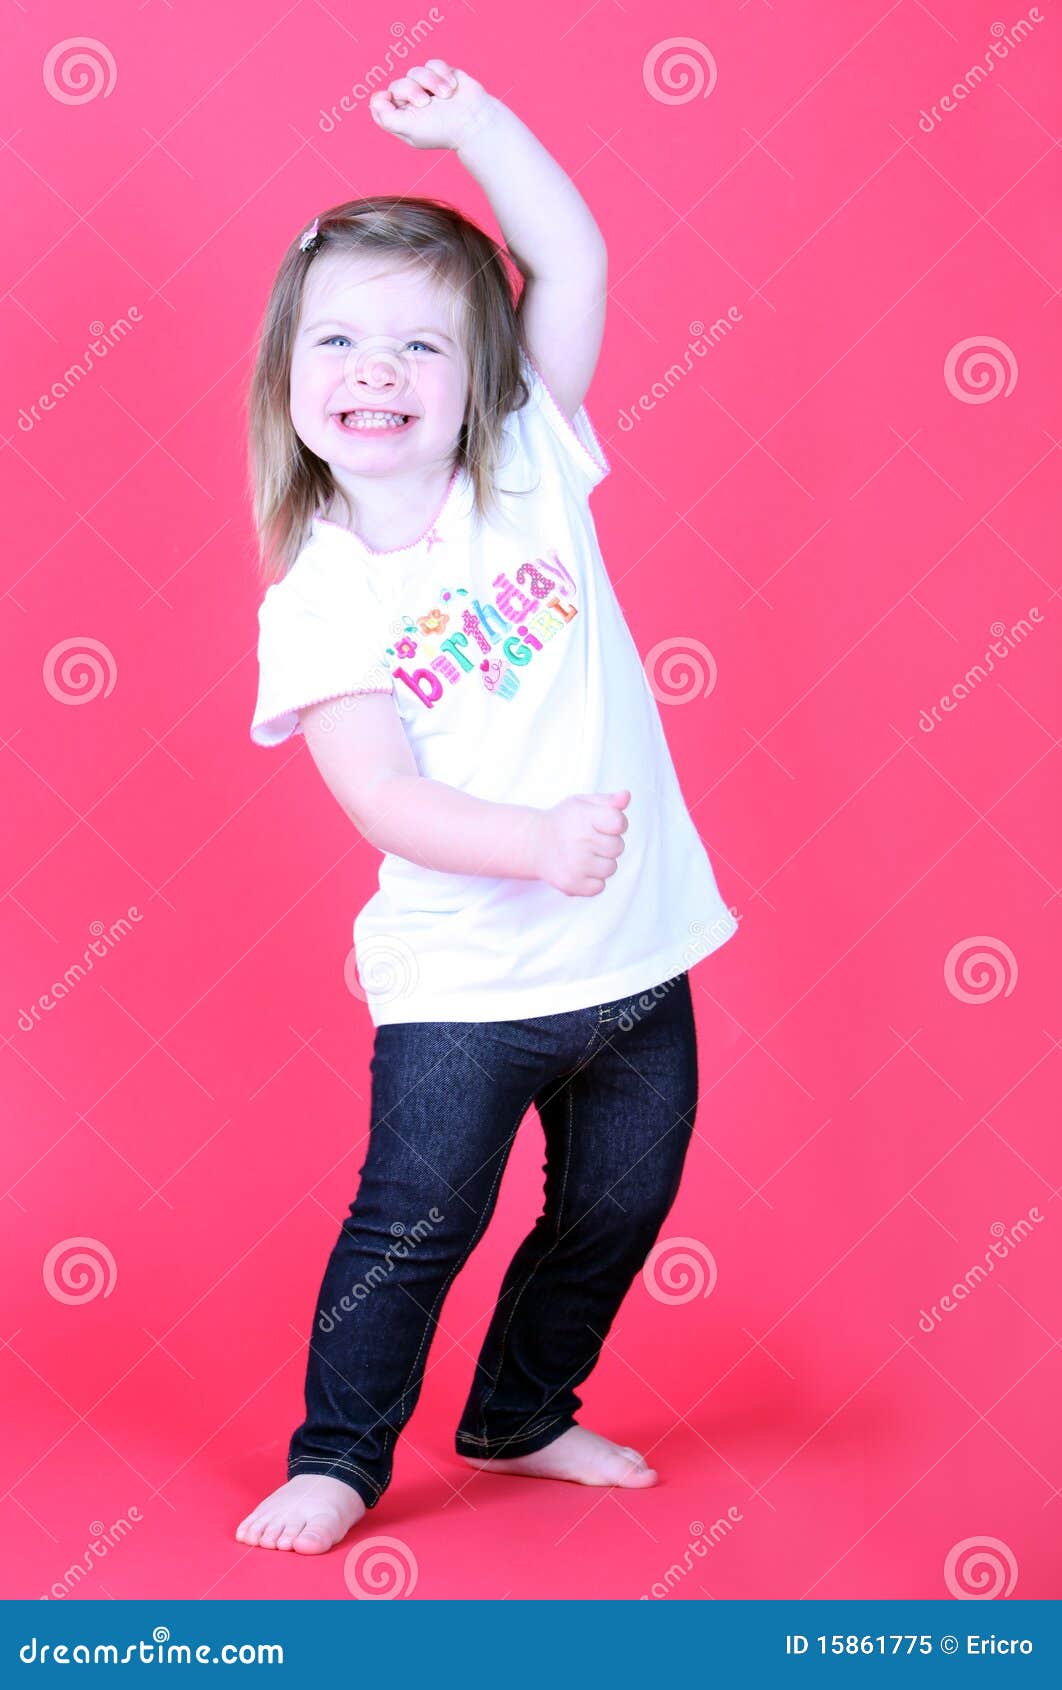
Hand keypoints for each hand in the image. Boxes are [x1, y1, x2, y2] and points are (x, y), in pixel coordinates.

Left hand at [368, 60, 494, 151]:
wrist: (475, 120)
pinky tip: (452, 87)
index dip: (381, 100)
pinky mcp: (443, 76)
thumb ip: (386, 117)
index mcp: (404, 121)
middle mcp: (414, 105)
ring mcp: (429, 90)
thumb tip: (376, 98)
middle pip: (397, 85)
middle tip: (425, 103)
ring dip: (431, 81)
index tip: (388, 98)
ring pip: (415, 71)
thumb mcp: (409, 129)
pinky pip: (432, 63)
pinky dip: (442, 73)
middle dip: (410, 90)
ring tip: (446, 95)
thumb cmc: (443, 129)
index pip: (381, 105)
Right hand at [534, 790, 629, 897]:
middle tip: (589, 840)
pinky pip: (599, 886)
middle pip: (618, 847)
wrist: (534, 843)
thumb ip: (608, 801)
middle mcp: (579, 840)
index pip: (619, 823)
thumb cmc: (565, 821)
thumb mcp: (583, 803)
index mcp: (584, 816)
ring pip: (611, 868)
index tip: (603, 824)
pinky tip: (579, 869)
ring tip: (584, 855)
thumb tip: (626, 796)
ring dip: (602, 863)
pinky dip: (592, 880)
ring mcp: (575, 864)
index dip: (617, 824)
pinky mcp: (571, 884)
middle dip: (609, 844)